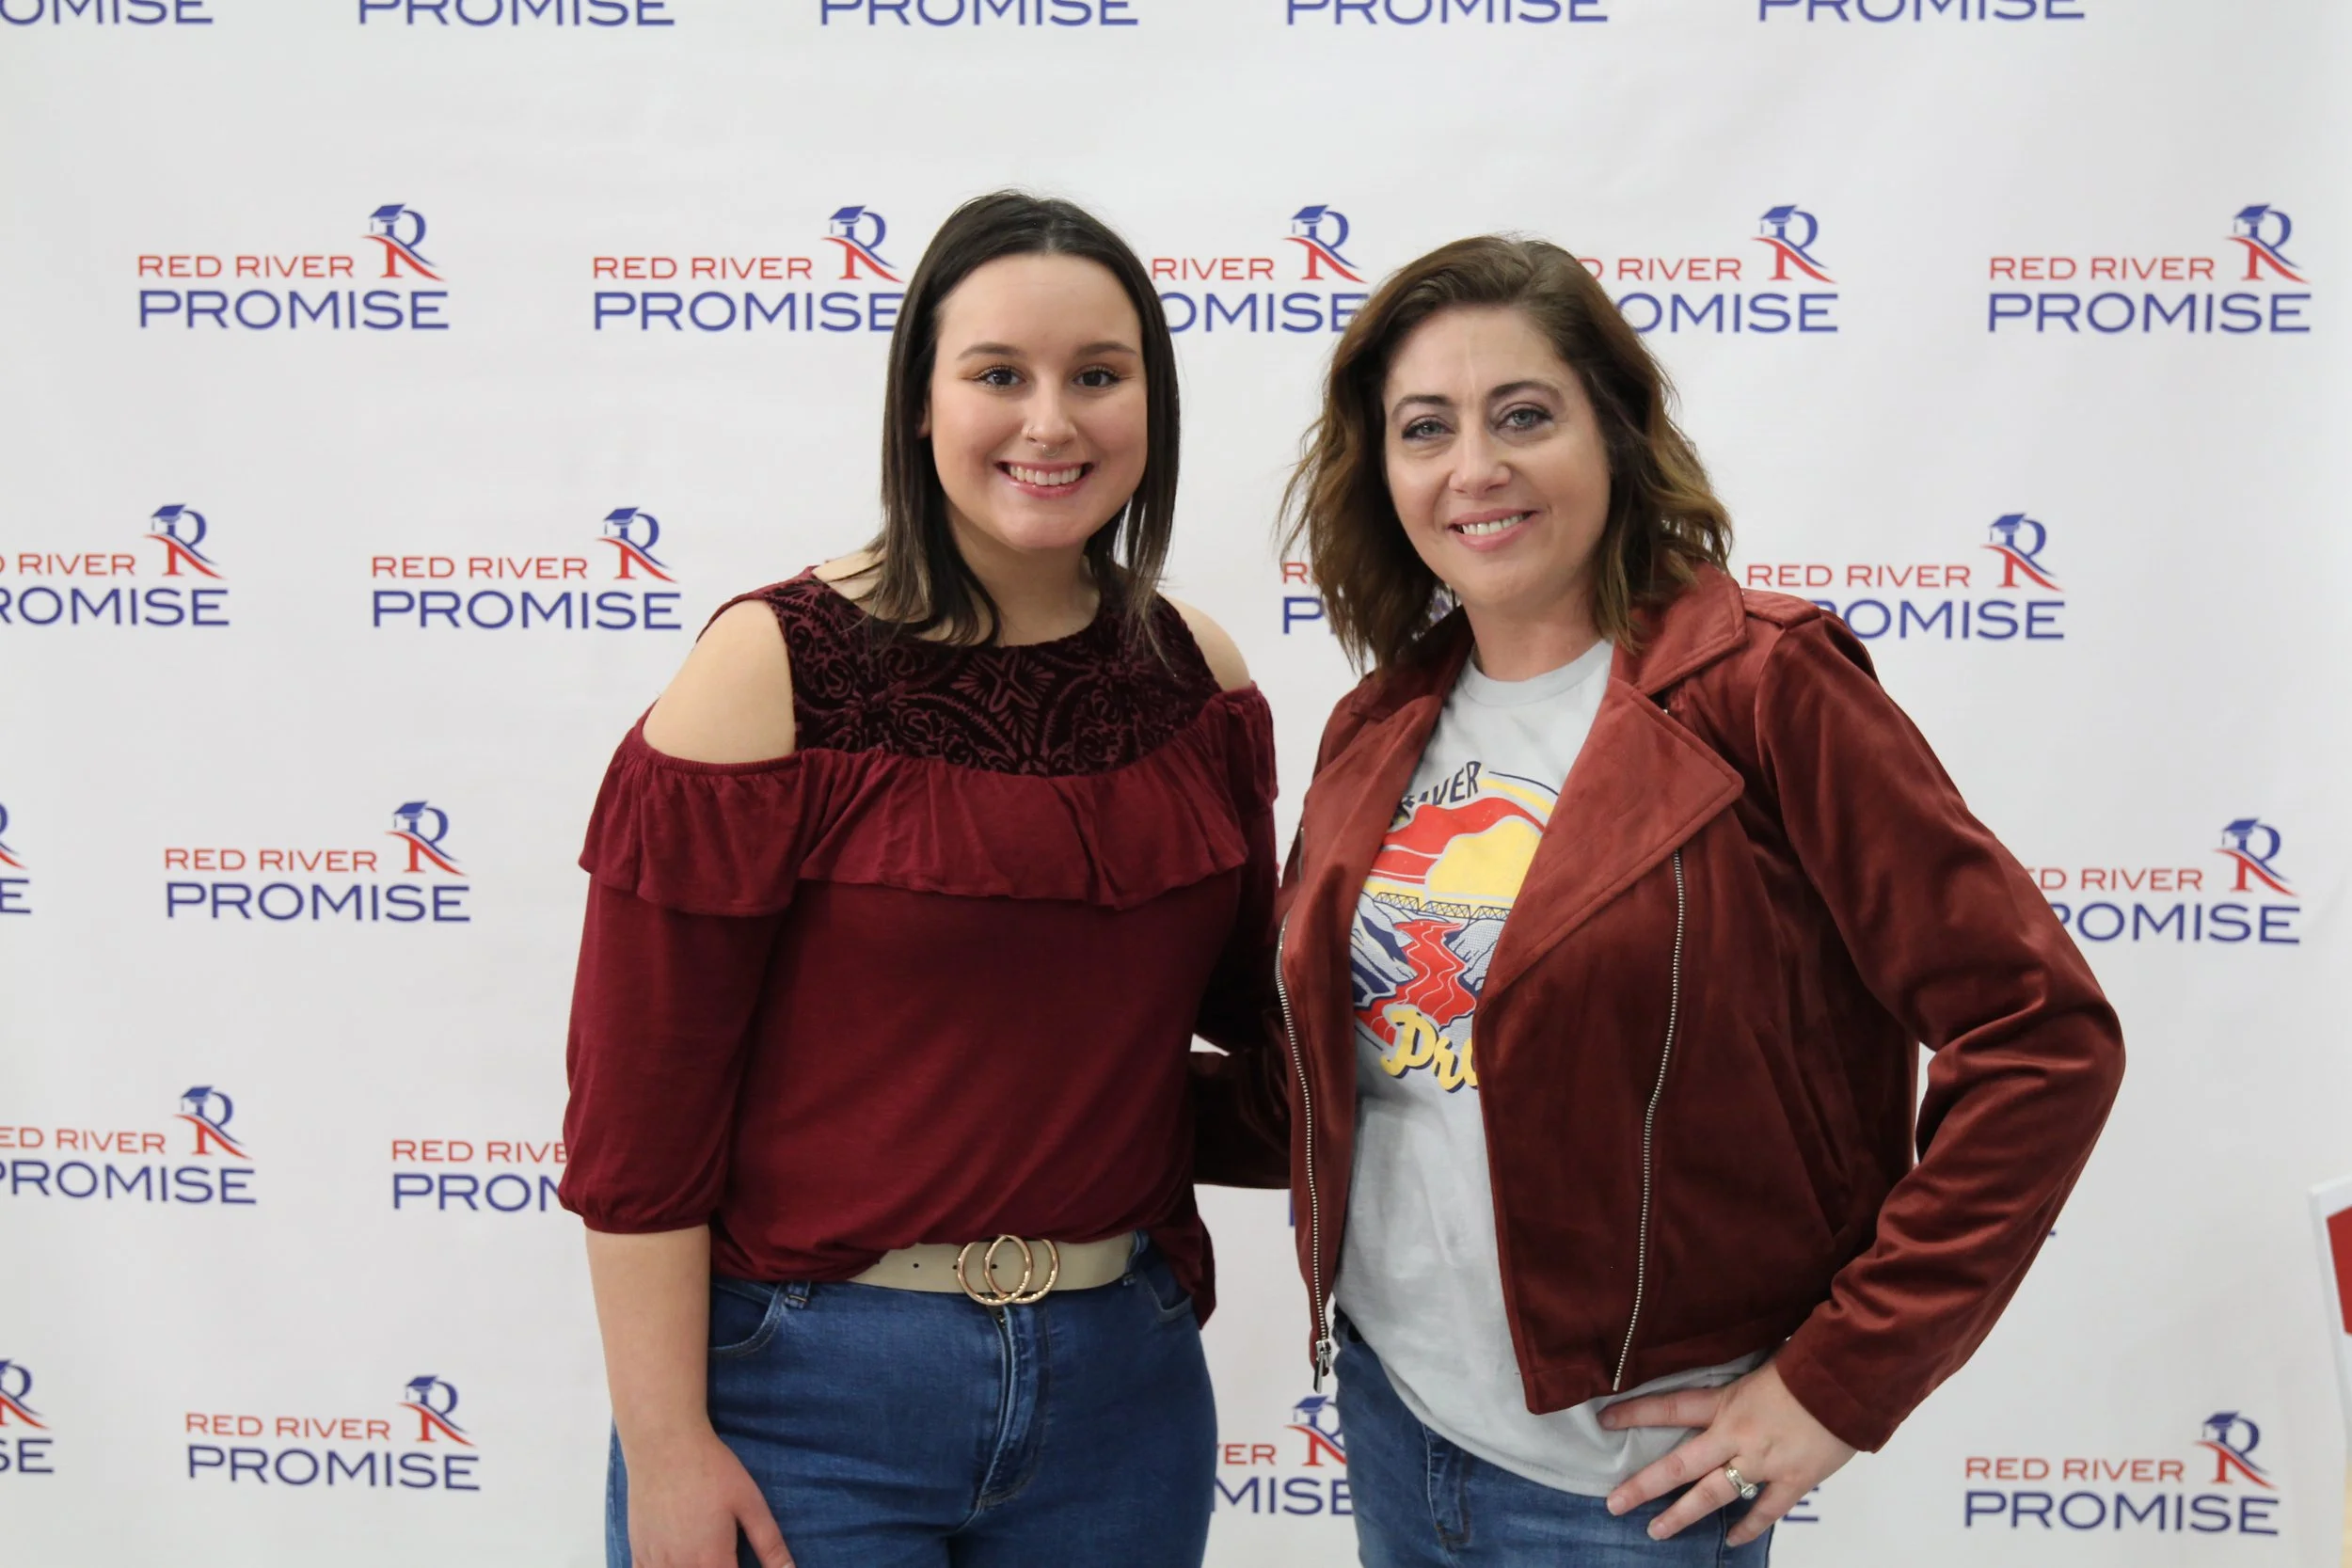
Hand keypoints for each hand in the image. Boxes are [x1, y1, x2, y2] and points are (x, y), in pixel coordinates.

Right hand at [623, 1426, 793, 1567]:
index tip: (741, 1562)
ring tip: (704, 1557)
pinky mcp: (637, 1550)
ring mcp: (655, 1561)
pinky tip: (676, 1560)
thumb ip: (770, 1545)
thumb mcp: (750, 1503)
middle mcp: (680, 1567)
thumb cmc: (712, 1470)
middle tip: (724, 1554)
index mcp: (712, 1560)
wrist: (665, 1444)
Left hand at [1598, 1360, 1854, 1546]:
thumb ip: (1738, 1378)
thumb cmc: (1808, 1363)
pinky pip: (1764, 1510)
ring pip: (1713, 1494)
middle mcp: (1736, 1435)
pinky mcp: (1793, 1480)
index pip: (1669, 1406)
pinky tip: (1730, 1541)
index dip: (1634, 1413)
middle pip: (1679, 1464)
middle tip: (1614, 1503)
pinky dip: (1747, 1527)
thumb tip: (1721, 1369)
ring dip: (1682, 1515)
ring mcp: (1763, 1462)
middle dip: (1644, 1486)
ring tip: (1655, 1531)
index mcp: (1726, 1401)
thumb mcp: (1762, 1363)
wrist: (1849, 1381)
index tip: (1603, 1420)